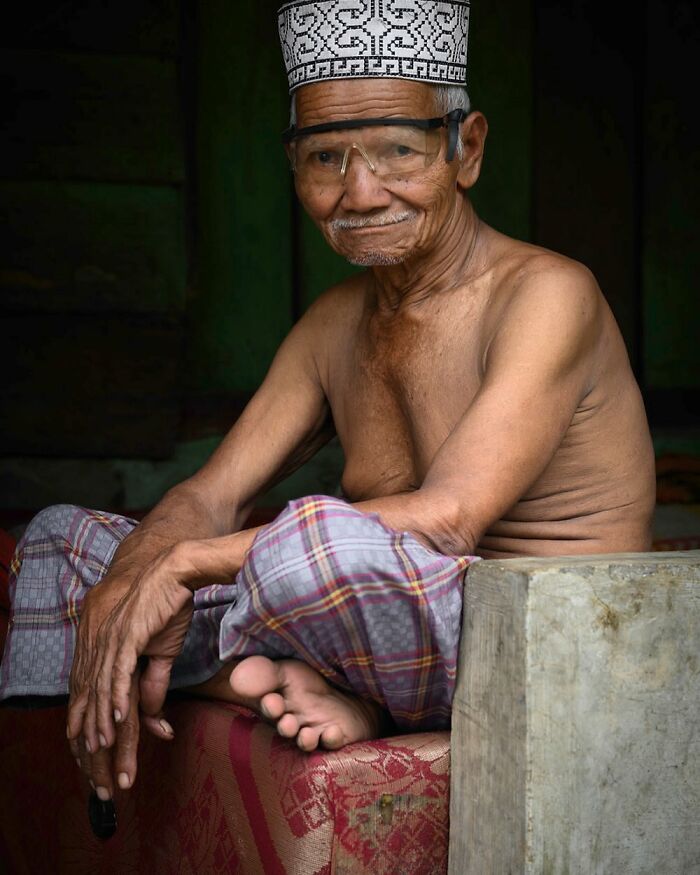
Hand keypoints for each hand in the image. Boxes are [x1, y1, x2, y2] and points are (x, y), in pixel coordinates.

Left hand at [67, 545, 195, 793]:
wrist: (175, 570)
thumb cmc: (168, 606)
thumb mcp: (161, 652)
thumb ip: (153, 683)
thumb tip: (152, 717)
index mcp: (105, 654)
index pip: (91, 699)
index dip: (89, 731)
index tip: (91, 763)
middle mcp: (101, 649)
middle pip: (92, 702)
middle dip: (93, 741)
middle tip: (97, 772)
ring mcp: (111, 641)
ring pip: (102, 691)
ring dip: (102, 725)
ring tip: (101, 753)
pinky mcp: (127, 634)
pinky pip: (120, 670)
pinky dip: (117, 695)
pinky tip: (117, 717)